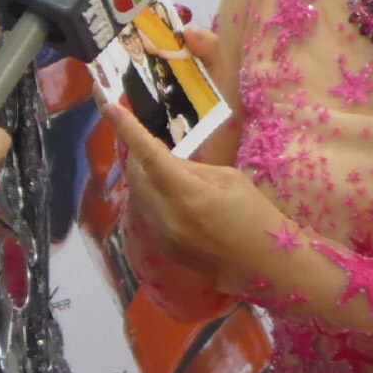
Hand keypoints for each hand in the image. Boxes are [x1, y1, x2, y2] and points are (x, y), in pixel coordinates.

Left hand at [101, 100, 282, 296]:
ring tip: (167, 170)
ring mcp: (162, 235)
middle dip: (138, 154)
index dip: (127, 128)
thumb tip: (167, 162)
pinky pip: (147, 213)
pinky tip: (172, 195)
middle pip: (136, 174)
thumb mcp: (229, 179)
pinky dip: (152, 197)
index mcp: (187, 194)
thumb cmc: (255, 217)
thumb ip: (193, 168)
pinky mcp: (163, 248)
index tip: (109, 106)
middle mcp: (166, 216)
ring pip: (138, 194)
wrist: (263, 266)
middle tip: (151, 142)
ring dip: (145, 176)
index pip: (148, 154)